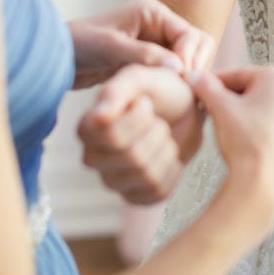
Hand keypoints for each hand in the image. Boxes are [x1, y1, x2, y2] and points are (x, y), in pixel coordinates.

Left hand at [69, 0, 213, 88]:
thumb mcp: (109, 48)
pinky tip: (167, 100)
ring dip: (187, 76)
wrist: (55, 57)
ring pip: (189, 59)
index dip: (190, 60)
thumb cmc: (78, 45)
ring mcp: (155, 42)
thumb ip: (143, 55)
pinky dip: (175, 83)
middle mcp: (158, 24)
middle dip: (194, 67)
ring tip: (176, 98)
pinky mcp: (150, 59)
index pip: (190, 35)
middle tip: (183, 92)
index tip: (180, 84)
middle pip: (197, 44)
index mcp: (153, 12)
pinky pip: (174, 70)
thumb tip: (179, 68)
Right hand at [77, 65, 204, 203]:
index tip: (146, 103)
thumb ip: (117, 91)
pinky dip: (172, 171)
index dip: (139, 119)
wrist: (186, 110)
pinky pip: (157, 192)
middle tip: (159, 120)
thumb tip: (99, 116)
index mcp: (87, 127)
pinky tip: (169, 156)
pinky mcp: (134, 196)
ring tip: (164, 136)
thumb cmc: (159, 90)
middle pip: (132, 157)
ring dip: (166, 150)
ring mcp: (112, 180)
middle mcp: (92, 157)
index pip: (112, 135)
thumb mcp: (140, 78)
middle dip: (157, 133)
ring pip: (147, 175)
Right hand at [189, 65, 273, 239]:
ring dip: (244, 113)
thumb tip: (194, 76)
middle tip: (211, 109)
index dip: (216, 83)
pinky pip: (273, 126)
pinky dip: (257, 129)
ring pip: (263, 108)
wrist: (262, 182)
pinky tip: (243, 140)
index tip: (201, 89)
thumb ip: (206, 86)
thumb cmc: (246, 140)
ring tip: (226, 126)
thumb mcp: (220, 107)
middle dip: (231, 98)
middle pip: (253, 90)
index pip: (239, 75)